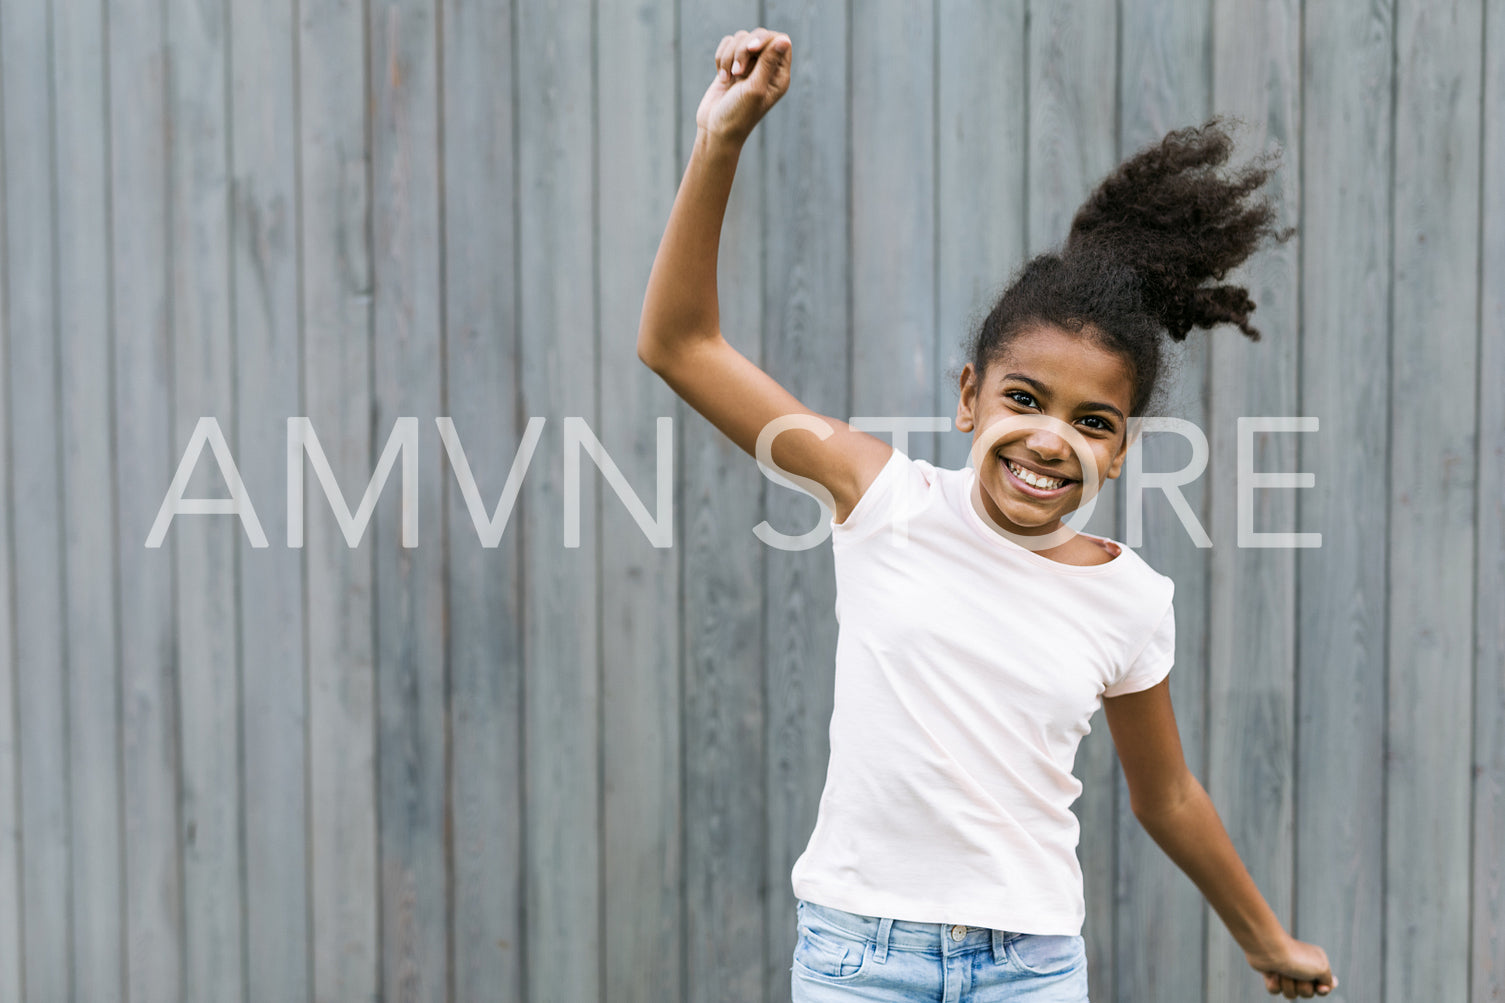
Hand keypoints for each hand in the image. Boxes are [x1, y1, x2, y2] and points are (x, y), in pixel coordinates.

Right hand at [695, 27, 791, 145]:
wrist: (715, 130)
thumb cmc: (738, 115)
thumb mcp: (755, 88)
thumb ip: (768, 62)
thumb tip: (784, 40)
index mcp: (779, 75)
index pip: (780, 40)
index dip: (765, 39)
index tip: (752, 49)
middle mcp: (766, 69)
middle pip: (759, 36)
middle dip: (744, 49)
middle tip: (738, 72)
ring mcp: (748, 67)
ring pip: (740, 39)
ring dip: (730, 56)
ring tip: (728, 79)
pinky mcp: (731, 66)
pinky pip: (727, 46)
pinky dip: (721, 58)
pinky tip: (722, 78)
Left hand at [1245, 933, 1337, 997]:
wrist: (1269, 949)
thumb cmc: (1297, 958)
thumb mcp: (1322, 968)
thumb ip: (1328, 980)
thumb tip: (1326, 986)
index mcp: (1317, 963)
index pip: (1324, 986)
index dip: (1322, 990)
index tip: (1319, 986)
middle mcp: (1302, 966)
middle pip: (1307, 993)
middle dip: (1302, 988)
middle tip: (1298, 975)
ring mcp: (1286, 970)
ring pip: (1291, 994)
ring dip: (1288, 986)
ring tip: (1284, 972)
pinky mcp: (1271, 973)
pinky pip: (1276, 990)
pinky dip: (1275, 984)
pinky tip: (1273, 974)